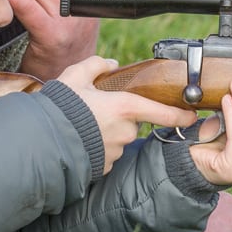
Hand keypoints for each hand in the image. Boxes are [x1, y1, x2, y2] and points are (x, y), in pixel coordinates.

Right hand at [58, 56, 196, 173]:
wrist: (40, 141)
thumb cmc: (59, 107)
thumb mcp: (75, 76)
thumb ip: (96, 66)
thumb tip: (111, 65)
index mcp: (124, 107)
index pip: (161, 112)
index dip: (179, 114)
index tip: (192, 115)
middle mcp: (125, 131)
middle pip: (131, 122)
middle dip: (118, 117)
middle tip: (94, 111)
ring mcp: (115, 151)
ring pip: (118, 138)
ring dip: (106, 132)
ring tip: (83, 126)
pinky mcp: (103, 166)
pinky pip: (106, 153)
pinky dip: (97, 146)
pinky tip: (81, 141)